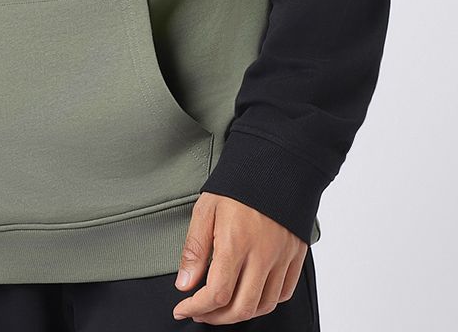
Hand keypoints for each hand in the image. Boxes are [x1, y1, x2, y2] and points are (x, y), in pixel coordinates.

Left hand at [172, 193, 307, 323]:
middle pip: (241, 308)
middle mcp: (263, 255)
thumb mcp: (206, 209)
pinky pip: (284, 293)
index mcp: (236, 243)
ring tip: (222, 307)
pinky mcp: (296, 255)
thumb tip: (185, 284)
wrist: (276, 162)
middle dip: (216, 318)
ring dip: (240, 314)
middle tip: (200, 312)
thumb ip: (195, 249)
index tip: (183, 308)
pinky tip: (250, 295)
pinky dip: (265, 302)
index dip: (197, 307)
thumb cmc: (238, 184)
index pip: (217, 294)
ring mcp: (282, 257)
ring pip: (264, 305)